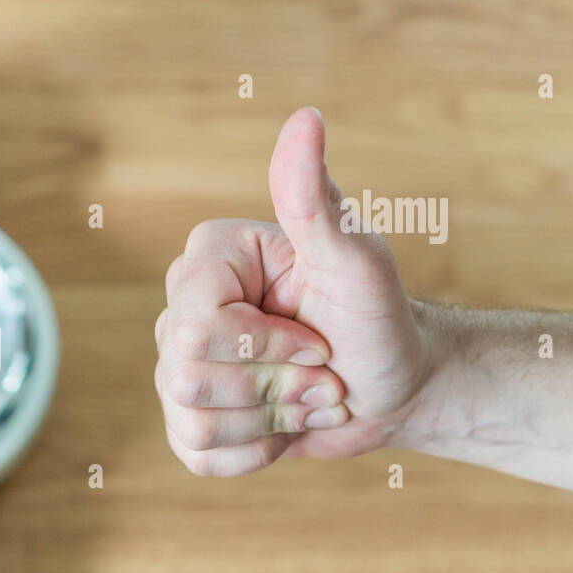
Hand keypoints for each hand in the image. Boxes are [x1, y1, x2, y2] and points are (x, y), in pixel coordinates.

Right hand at [154, 107, 433, 475]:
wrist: (395, 386)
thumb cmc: (381, 317)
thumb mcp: (355, 260)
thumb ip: (314, 199)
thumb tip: (305, 118)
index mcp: (208, 260)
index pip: (192, 324)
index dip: (261, 346)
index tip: (316, 337)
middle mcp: (180, 308)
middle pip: (185, 374)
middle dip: (271, 388)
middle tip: (321, 375)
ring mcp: (178, 368)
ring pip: (191, 417)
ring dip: (270, 421)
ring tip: (309, 399)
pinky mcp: (189, 420)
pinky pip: (196, 454)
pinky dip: (254, 453)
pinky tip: (285, 429)